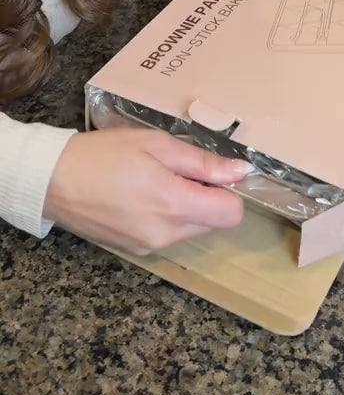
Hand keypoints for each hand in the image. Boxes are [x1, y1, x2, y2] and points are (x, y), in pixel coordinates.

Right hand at [44, 129, 247, 255]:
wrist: (52, 181)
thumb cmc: (103, 154)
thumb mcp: (156, 145)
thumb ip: (202, 162)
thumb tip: (241, 172)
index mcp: (174, 205)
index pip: (232, 214)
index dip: (229, 190)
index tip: (210, 172)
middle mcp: (166, 234)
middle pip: (214, 221)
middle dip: (206, 196)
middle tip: (175, 170)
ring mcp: (150, 246)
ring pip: (192, 229)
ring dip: (186, 206)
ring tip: (155, 179)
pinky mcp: (136, 249)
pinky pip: (169, 234)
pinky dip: (166, 216)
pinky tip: (141, 195)